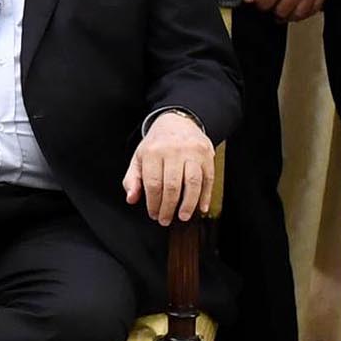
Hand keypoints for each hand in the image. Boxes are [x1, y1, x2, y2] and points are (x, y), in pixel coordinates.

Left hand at [123, 110, 216, 224]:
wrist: (177, 122)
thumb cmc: (156, 144)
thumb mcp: (139, 158)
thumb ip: (133, 179)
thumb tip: (131, 198)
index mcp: (153, 151)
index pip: (153, 183)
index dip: (153, 203)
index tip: (154, 214)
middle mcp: (173, 150)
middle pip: (172, 185)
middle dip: (169, 207)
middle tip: (166, 219)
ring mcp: (192, 151)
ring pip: (192, 182)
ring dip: (188, 204)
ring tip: (183, 216)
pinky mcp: (207, 154)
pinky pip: (208, 178)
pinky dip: (206, 196)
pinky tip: (201, 207)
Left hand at [243, 0, 332, 21]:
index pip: (265, 4)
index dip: (259, 4)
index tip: (260, 1)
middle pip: (281, 12)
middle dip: (273, 10)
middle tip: (272, 5)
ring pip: (298, 15)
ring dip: (289, 15)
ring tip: (284, 10)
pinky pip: (314, 9)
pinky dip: (306, 12)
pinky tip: (299, 8)